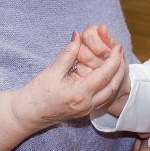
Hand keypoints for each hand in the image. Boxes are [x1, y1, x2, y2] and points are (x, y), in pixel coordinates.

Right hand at [12, 31, 126, 129]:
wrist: (28, 114)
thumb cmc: (37, 93)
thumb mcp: (51, 72)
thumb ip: (68, 54)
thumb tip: (77, 36)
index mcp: (80, 94)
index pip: (105, 75)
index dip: (113, 60)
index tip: (117, 46)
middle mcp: (87, 104)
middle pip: (113, 85)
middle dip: (120, 68)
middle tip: (121, 51)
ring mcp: (87, 110)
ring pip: (110, 93)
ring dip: (116, 77)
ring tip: (117, 61)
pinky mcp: (84, 111)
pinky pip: (103, 98)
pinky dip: (109, 85)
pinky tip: (108, 74)